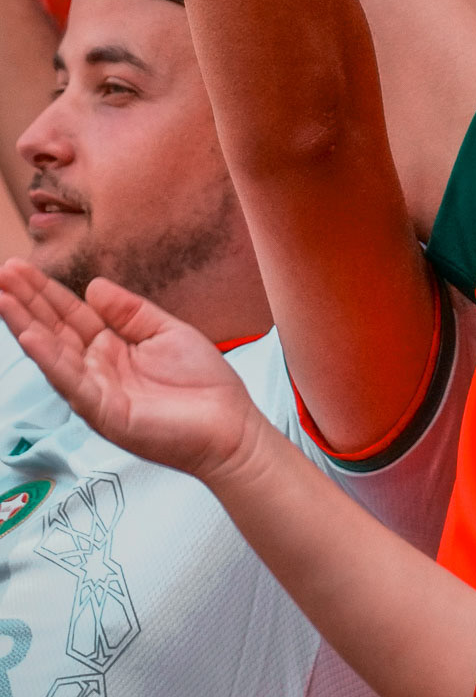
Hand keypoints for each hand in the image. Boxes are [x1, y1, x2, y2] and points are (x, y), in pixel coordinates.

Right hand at [0, 260, 262, 483]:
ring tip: (1, 297)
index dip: (44, 291)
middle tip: (0, 272)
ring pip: (54, 354)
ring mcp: (96, 392)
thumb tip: (91, 285)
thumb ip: (129, 310)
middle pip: (53, 329)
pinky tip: (30, 336)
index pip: (70, 314)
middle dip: (25, 301)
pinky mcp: (105, 413)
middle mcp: (96, 369)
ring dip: (25, 325)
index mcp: (111, 348)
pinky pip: (72, 382)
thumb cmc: (203, 383)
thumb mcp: (165, 332)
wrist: (231, 428)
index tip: (17, 267)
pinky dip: (50, 359)